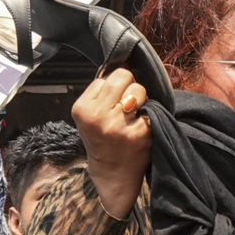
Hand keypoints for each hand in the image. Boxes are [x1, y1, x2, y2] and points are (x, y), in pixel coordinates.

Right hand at [70, 67, 152, 220]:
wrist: (112, 173)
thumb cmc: (102, 138)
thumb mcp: (90, 115)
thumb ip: (101, 92)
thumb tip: (122, 61)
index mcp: (82, 108)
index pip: (107, 77)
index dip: (114, 87)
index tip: (112, 102)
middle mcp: (98, 116)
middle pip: (124, 76)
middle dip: (129, 86)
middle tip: (128, 105)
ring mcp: (119, 125)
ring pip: (139, 89)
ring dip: (142, 100)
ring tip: (134, 116)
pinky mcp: (139, 134)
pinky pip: (151, 109)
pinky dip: (149, 117)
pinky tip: (141, 129)